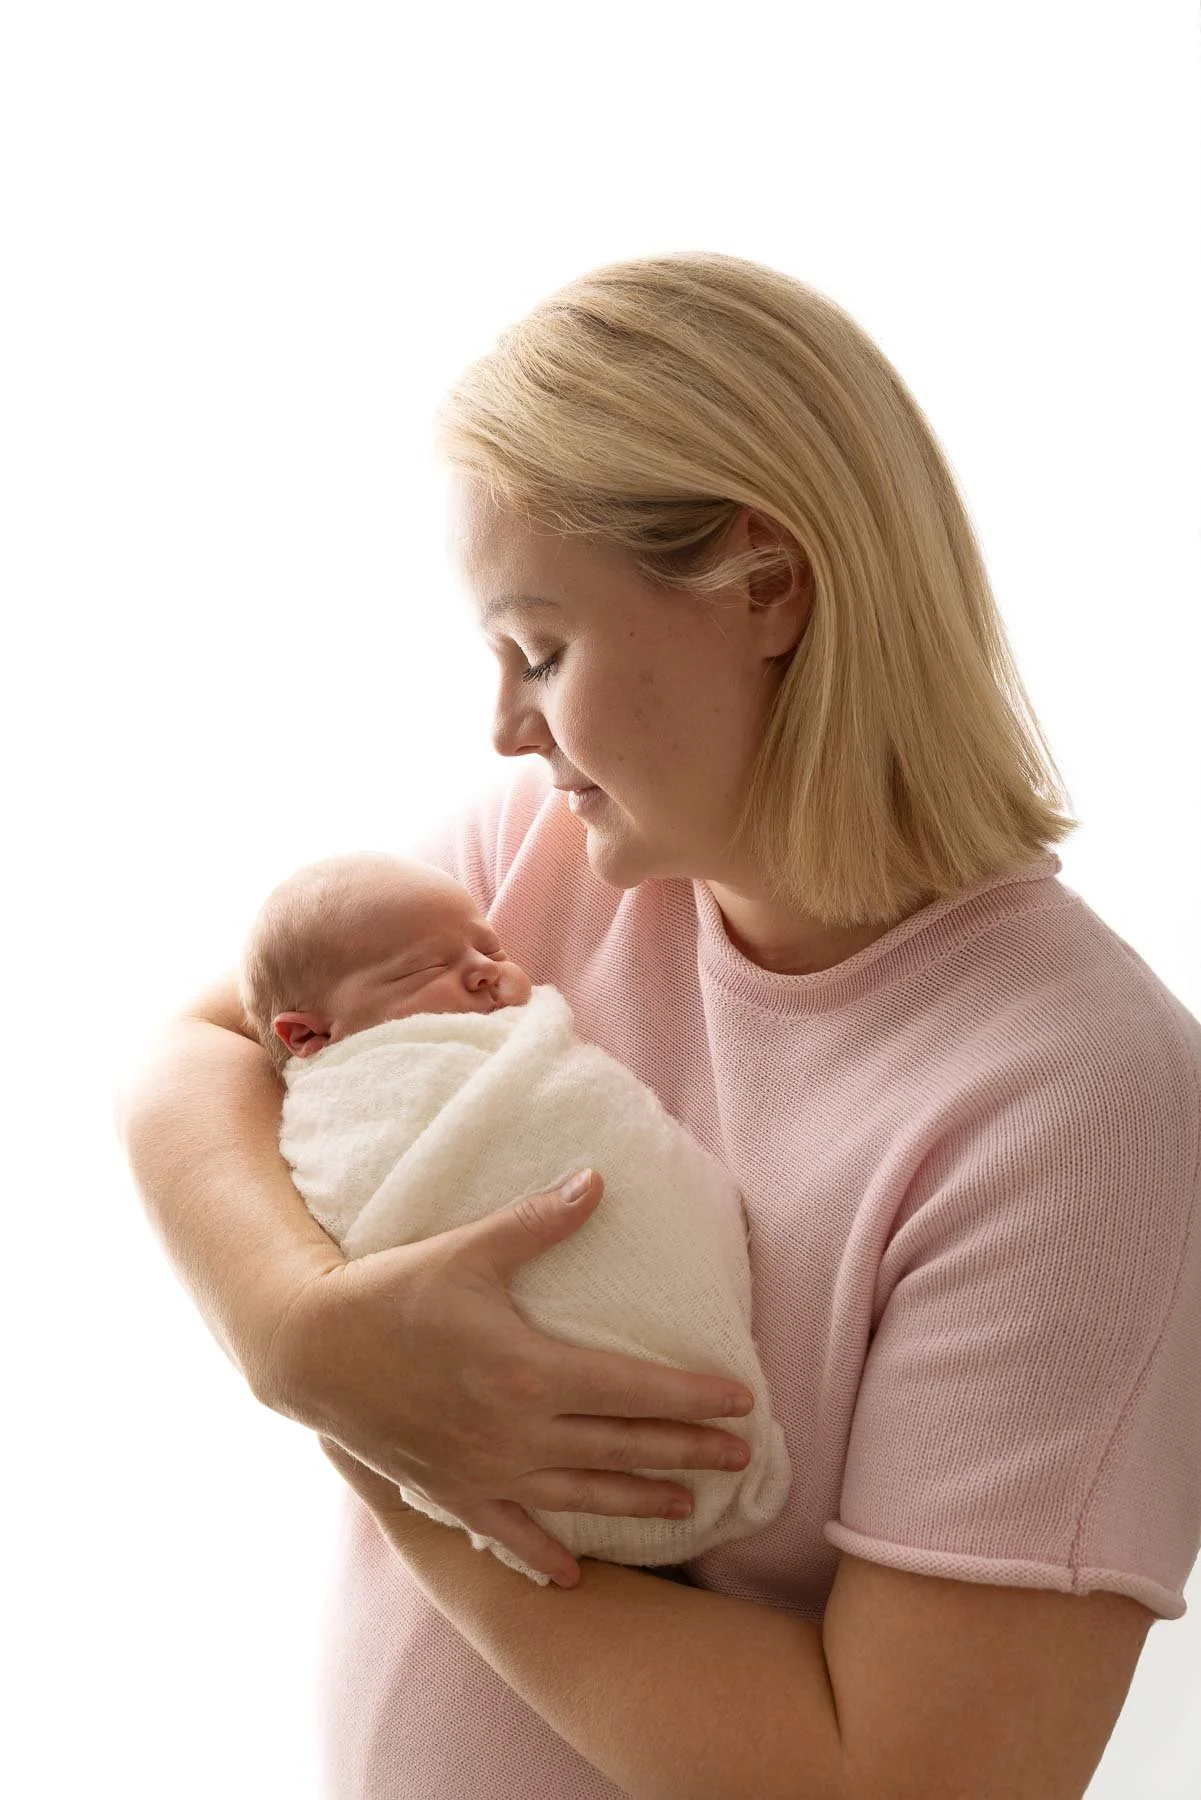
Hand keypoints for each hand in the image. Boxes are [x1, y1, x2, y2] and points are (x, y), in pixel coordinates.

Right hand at [256, 1169, 755, 1586]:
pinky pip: (510, 1535)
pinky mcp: (453, 1494)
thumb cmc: (392, 1292)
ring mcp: (486, 1472)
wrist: (311, 1351)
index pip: (635, 1388)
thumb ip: (538, 1220)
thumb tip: (597, 1181)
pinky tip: (576, 1576)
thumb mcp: (469, 1249)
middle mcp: (518, 1433)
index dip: (693, 1396)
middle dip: (688, 1452)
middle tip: (741, 1458)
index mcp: (530, 1371)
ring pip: (582, 1496)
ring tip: (686, 1507)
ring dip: (639, 1502)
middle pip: (623, 1447)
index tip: (743, 1403)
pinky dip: (544, 1556)